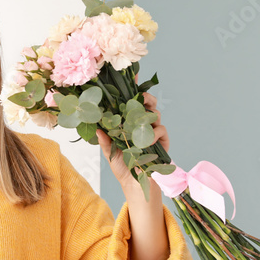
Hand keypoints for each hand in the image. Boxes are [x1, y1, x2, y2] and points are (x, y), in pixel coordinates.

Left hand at [95, 73, 168, 190]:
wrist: (135, 184)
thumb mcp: (109, 153)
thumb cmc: (122, 167)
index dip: (133, 88)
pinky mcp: (162, 141)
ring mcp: (152, 131)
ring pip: (154, 113)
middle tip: (141, 97)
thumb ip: (105, 141)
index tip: (133, 75)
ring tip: (142, 118)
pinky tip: (146, 140)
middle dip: (145, 97)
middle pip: (147, 103)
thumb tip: (96, 129)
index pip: (131, 102)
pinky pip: (161, 129)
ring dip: (148, 113)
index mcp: (128, 122)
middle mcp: (141, 124)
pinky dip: (154, 132)